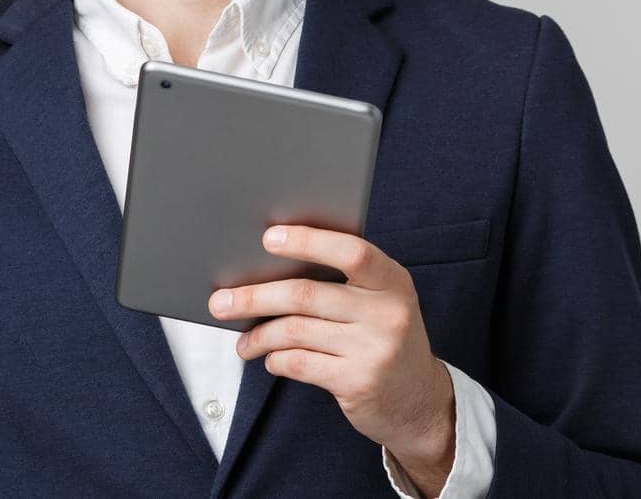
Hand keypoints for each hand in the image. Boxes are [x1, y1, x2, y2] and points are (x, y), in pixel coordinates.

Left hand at [207, 224, 455, 488]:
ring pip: (295, 330)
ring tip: (243, 341)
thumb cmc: (386, 340)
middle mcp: (388, 312)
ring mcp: (374, 349)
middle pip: (307, 294)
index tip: (268, 237)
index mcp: (394, 281)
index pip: (351, 252)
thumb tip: (271, 266)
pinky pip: (300, 363)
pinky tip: (270, 359)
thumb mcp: (383, 302)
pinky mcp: (358, 382)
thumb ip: (345, 282)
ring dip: (259, 335)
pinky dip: (276, 359)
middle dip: (255, 296)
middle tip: (220, 300)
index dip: (308, 241)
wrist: (420, 402)